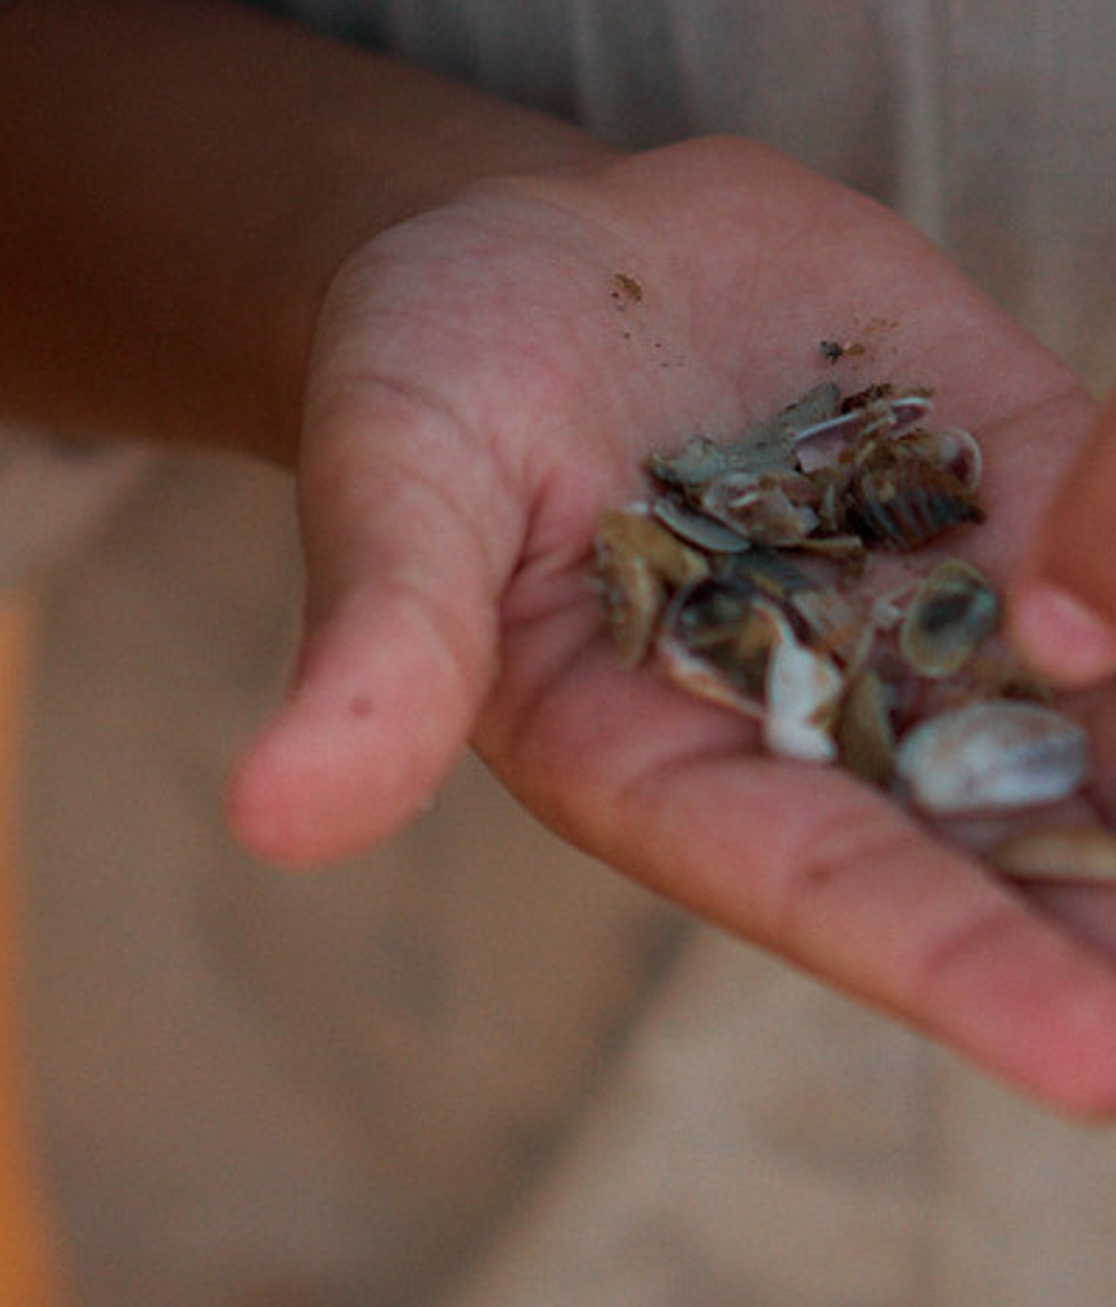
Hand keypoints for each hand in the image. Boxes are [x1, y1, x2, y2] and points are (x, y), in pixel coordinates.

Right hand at [231, 134, 1115, 1116]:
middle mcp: (836, 728)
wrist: (532, 243)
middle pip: (1025, 858)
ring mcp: (943, 616)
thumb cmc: (425, 379)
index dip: (969, 971)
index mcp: (675, 767)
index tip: (1101, 1063)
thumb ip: (373, 646)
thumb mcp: (389, 485)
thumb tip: (273, 817)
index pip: (838, 893)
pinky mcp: (1028, 485)